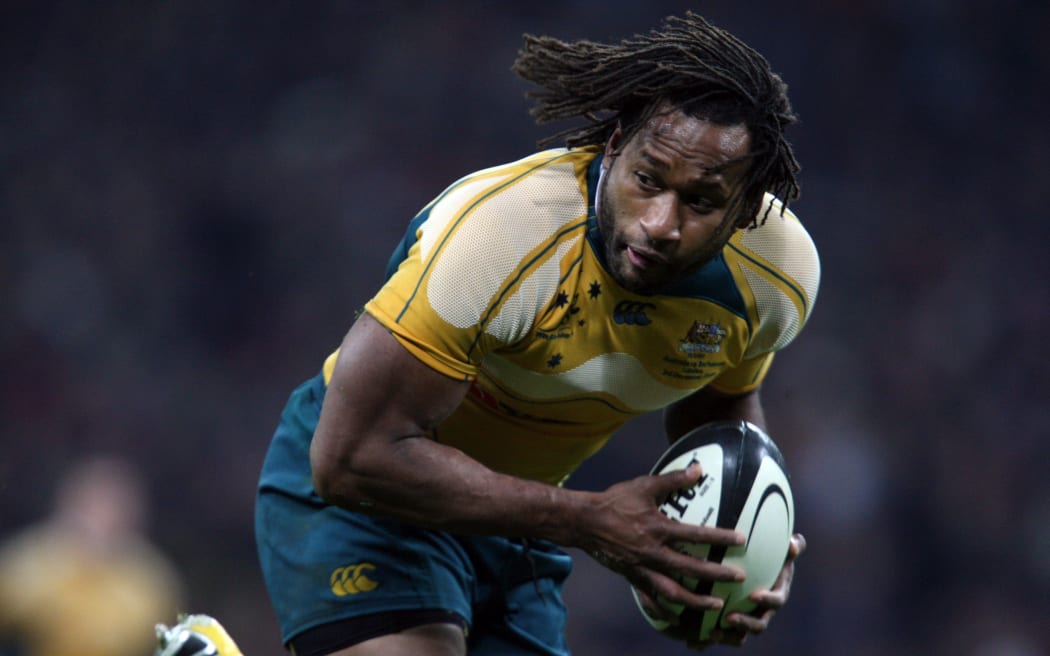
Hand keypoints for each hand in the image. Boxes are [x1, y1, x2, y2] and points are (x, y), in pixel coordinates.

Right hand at [582, 463, 746, 618]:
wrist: (584, 522)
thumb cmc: (615, 501)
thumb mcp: (644, 486)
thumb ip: (673, 479)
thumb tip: (698, 469)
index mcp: (658, 529)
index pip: (695, 535)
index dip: (720, 537)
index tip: (741, 540)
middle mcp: (652, 552)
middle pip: (690, 568)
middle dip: (716, 575)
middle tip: (739, 578)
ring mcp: (642, 569)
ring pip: (673, 592)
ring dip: (696, 601)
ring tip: (716, 606)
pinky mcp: (632, 578)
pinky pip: (651, 600)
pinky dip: (666, 611)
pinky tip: (679, 618)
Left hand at [688, 532, 806, 649]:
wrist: (753, 571)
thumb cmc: (769, 557)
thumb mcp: (781, 550)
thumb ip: (792, 546)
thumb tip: (794, 544)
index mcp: (776, 596)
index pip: (776, 601)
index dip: (767, 600)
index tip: (754, 595)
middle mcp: (763, 612)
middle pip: (758, 624)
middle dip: (745, 624)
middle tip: (730, 618)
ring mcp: (747, 620)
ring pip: (739, 635)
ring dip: (727, 636)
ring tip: (711, 633)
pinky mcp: (730, 625)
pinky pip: (721, 635)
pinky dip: (708, 640)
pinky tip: (693, 642)